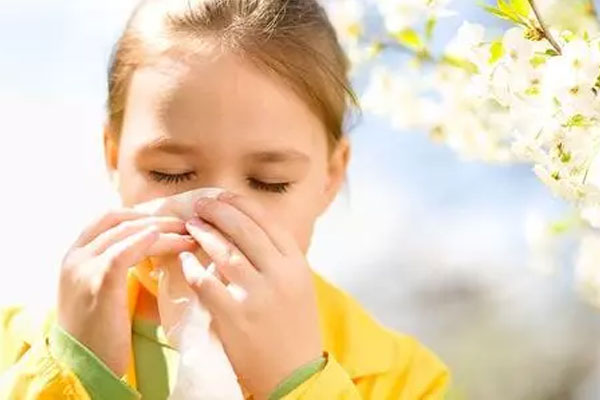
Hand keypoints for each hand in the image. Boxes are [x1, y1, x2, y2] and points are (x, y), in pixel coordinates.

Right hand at [57, 208, 196, 374]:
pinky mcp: (98, 285)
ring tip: (188, 236)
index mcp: (74, 256)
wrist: (81, 368)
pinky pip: (123, 253)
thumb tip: (150, 248)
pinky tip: (168, 240)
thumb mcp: (99, 291)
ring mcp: (84, 269)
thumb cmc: (98, 333)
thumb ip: (114, 267)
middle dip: (155, 219)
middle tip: (185, 225)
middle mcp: (75, 257)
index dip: (139, 214)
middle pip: (119, 221)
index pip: (107, 218)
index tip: (166, 220)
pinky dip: (146, 242)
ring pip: (126, 233)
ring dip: (162, 230)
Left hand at [181, 192, 322, 398]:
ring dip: (205, 234)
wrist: (294, 373)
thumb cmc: (294, 327)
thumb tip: (248, 228)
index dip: (241, 204)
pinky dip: (193, 268)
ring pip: (225, 252)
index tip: (222, 195)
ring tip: (192, 225)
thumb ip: (278, 258)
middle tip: (200, 203)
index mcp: (296, 264)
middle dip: (219, 211)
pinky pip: (207, 283)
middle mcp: (280, 275)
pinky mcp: (235, 316)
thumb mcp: (298, 285)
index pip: (267, 222)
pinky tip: (185, 259)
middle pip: (245, 230)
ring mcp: (257, 295)